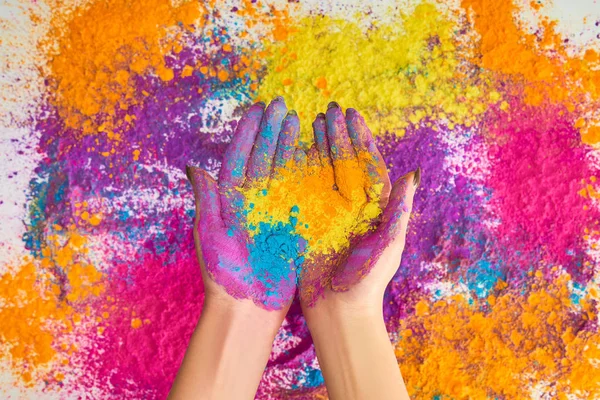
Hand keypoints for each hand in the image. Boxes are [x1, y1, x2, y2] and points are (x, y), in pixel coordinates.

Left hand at [169, 98, 301, 399]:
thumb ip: (207, 199)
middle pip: (263, 158)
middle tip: (281, 105)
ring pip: (282, 171)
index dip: (248, 133)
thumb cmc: (223, 274)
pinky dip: (306, 173)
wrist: (247, 306)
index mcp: (230, 200)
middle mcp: (252, 201)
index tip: (257, 109)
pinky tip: (312, 153)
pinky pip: (300, 194)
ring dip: (288, 145)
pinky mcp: (292, 225)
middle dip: (271, 131)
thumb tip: (193, 166)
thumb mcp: (209, 234)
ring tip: (297, 120)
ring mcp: (273, 211)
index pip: (240, 157)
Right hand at [299, 102, 419, 311]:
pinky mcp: (310, 223)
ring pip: (324, 172)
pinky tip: (294, 150)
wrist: (338, 311)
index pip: (367, 165)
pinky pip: (305, 191)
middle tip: (329, 109)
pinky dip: (300, 169)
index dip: (360, 140)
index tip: (352, 115)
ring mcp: (329, 213)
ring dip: (320, 146)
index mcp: (373, 208)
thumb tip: (412, 174)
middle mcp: (352, 206)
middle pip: (344, 163)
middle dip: (338, 135)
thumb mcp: (387, 246)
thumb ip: (398, 211)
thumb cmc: (366, 282)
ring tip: (313, 121)